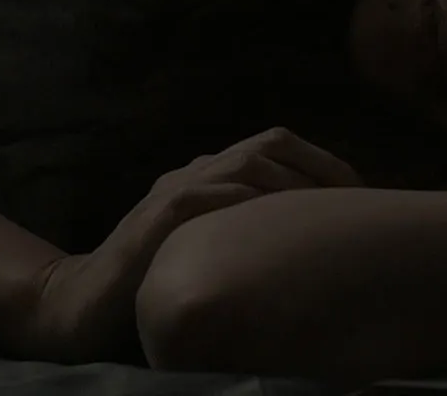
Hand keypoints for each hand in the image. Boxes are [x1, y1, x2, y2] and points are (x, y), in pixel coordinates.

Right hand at [20, 127, 361, 362]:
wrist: (86, 303)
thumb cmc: (157, 283)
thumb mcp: (214, 252)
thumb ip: (251, 237)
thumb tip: (319, 248)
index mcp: (211, 177)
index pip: (276, 147)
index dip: (323, 163)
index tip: (360, 193)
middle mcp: (195, 174)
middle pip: (268, 144)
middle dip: (318, 165)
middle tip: (355, 198)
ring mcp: (173, 191)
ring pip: (243, 163)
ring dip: (290, 182)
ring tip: (325, 210)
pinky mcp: (156, 220)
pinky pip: (204, 197)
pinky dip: (241, 203)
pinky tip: (270, 222)